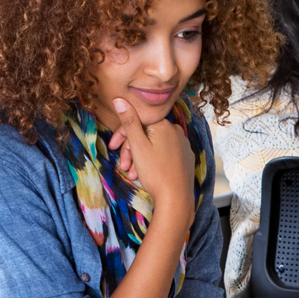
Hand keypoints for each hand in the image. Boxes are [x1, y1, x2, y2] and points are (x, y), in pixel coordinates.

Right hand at [108, 97, 193, 221]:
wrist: (176, 198)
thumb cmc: (156, 172)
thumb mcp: (138, 146)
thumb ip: (129, 121)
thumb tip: (119, 99)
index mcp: (163, 124)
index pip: (137, 123)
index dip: (122, 136)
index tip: (112, 148)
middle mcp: (175, 130)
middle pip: (145, 135)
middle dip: (131, 151)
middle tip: (123, 167)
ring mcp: (182, 144)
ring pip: (154, 147)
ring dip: (140, 159)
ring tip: (133, 175)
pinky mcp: (186, 158)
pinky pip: (164, 154)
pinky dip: (152, 162)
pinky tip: (146, 175)